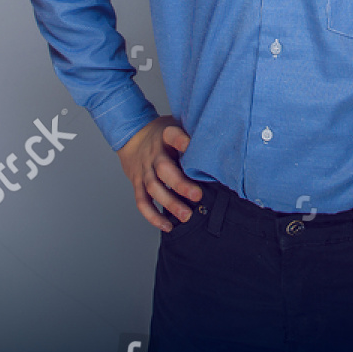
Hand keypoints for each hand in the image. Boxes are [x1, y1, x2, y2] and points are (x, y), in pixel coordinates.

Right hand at [118, 115, 202, 231]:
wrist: (131, 136)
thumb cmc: (161, 135)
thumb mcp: (175, 125)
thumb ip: (192, 133)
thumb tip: (221, 144)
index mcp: (164, 137)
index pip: (171, 135)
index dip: (180, 139)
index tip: (190, 144)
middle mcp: (153, 155)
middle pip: (163, 169)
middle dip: (180, 184)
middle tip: (197, 195)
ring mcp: (144, 170)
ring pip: (153, 188)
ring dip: (169, 203)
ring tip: (186, 215)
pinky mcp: (137, 184)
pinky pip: (142, 202)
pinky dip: (153, 216)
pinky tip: (167, 226)